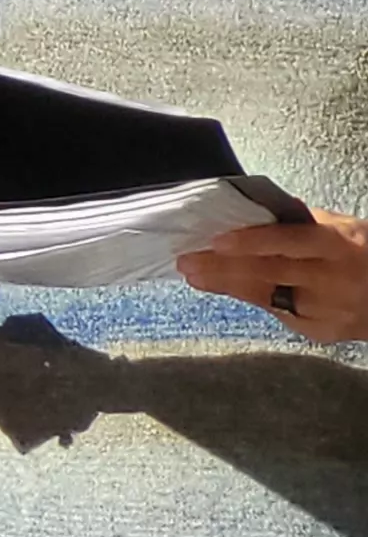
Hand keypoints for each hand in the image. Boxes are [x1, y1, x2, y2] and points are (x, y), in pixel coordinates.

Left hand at [179, 206, 367, 343]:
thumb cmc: (364, 254)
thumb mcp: (344, 229)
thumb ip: (302, 221)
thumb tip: (256, 205)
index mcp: (338, 244)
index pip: (288, 241)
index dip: (251, 241)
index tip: (216, 241)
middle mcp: (333, 278)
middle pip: (269, 272)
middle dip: (222, 268)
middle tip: (186, 261)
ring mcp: (328, 308)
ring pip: (268, 296)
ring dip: (227, 285)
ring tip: (196, 276)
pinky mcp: (322, 331)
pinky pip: (279, 314)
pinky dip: (253, 299)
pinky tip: (226, 289)